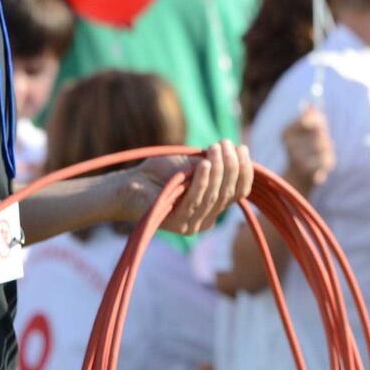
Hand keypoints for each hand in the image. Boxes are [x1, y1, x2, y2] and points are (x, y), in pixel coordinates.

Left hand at [115, 142, 254, 234]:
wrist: (126, 185)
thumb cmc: (158, 174)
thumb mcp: (192, 166)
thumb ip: (214, 165)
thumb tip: (239, 153)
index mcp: (212, 209)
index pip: (239, 193)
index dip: (243, 171)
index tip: (242, 148)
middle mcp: (205, 220)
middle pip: (228, 193)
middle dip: (230, 166)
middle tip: (224, 144)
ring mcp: (192, 224)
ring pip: (213, 196)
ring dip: (217, 170)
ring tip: (215, 149)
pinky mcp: (177, 223)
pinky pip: (195, 200)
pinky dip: (201, 181)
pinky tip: (203, 164)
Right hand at [282, 107, 332, 193]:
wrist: (298, 178)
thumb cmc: (305, 151)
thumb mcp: (306, 132)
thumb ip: (312, 118)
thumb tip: (313, 105)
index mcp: (286, 132)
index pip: (308, 119)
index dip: (318, 120)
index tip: (322, 123)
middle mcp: (289, 144)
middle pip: (320, 131)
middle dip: (325, 136)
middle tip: (324, 141)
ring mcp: (298, 157)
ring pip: (326, 145)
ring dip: (328, 149)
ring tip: (320, 155)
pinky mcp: (307, 169)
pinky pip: (328, 159)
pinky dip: (328, 161)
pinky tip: (321, 165)